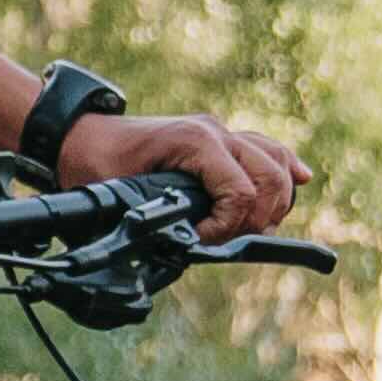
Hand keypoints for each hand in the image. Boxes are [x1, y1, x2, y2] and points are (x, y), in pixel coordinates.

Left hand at [64, 111, 307, 237]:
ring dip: (276, 200)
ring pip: (277, 163)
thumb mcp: (120, 196)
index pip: (242, 193)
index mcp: (196, 142)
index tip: (201, 241)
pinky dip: (286, 167)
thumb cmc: (96, 165)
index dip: (228, 228)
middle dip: (260, 219)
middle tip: (229, 239)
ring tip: (253, 226)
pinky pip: (268, 149)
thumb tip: (188, 248)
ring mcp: (222, 133)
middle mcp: (216, 132)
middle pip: (272, 179)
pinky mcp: (222, 139)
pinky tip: (300, 180)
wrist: (81, 137)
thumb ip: (158, 221)